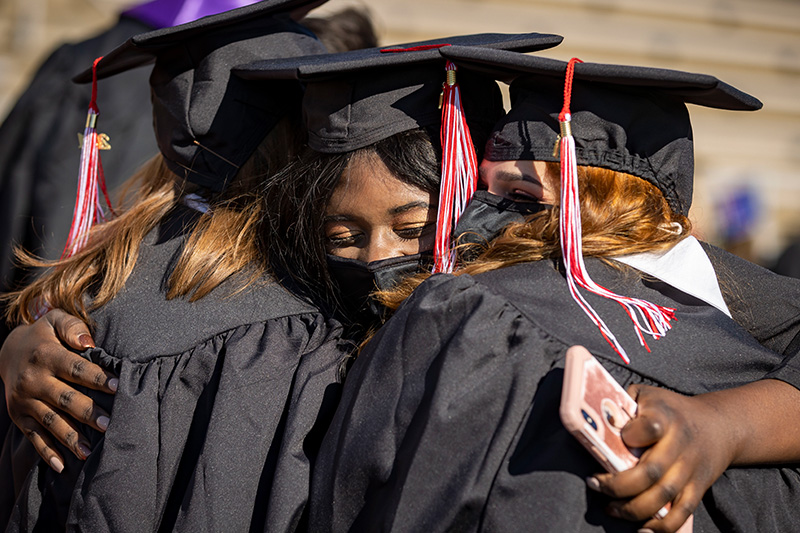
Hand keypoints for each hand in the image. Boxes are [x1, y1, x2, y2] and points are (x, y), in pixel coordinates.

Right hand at [0, 309, 116, 471]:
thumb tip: (89, 341)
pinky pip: (34, 437)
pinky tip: (63, 465)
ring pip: (50, 422)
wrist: (7, 351)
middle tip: (109, 424)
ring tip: (90, 451)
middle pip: (64, 399)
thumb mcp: (54, 321)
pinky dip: (47, 452)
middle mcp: (33, 380)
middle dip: (87, 412)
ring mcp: (24, 401)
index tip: (118, 387)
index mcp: (45, 355)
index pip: (75, 368)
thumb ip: (72, 327)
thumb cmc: (44, 335)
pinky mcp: (19, 417)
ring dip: (70, 437)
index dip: (97, 378)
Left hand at [586, 384, 736, 532]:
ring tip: (610, 508)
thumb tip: (595, 417)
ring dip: (632, 509)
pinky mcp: (698, 488)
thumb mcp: (648, 395)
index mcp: (666, 417)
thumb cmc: (671, 409)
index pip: (651, 427)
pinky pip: (681, 514)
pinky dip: (662, 527)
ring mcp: (690, 470)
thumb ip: (623, 402)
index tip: (617, 438)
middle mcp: (680, 445)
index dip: (631, 435)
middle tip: (594, 484)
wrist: (719, 425)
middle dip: (618, 485)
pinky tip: (642, 530)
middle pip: (650, 472)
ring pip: (662, 497)